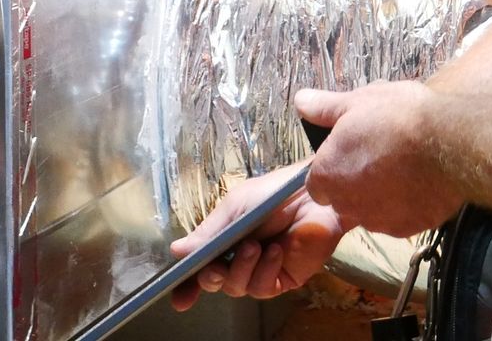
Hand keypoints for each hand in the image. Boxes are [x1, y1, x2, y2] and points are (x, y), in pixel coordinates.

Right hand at [169, 161, 345, 311]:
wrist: (314, 195)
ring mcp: (261, 270)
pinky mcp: (282, 278)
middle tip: (215, 265)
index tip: (178, 296)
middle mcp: (239, 259)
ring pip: (236, 287)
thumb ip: (208, 232)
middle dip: (211, 277)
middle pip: (214, 282)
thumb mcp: (235, 207)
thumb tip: (177, 251)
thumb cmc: (275, 194)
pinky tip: (275, 251)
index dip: (187, 285)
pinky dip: (265, 270)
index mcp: (224, 240)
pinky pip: (263, 287)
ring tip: (255, 246)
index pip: (200, 267)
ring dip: (242, 268)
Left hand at [298, 82, 463, 236]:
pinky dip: (406, 205)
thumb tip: (302, 101)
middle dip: (356, 181)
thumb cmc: (400, 119)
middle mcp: (347, 203)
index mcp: (328, 174)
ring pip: (371, 210)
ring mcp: (378, 220)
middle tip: (379, 154)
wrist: (449, 144)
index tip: (351, 151)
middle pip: (343, 197)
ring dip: (380, 194)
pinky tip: (419, 182)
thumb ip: (325, 108)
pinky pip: (399, 218)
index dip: (333, 166)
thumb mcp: (358, 102)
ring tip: (403, 166)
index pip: (316, 181)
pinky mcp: (407, 228)